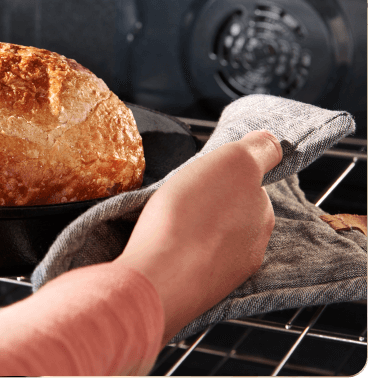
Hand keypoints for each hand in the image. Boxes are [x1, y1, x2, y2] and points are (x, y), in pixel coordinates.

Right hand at [115, 130, 281, 343]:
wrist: (160, 276)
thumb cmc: (190, 216)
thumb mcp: (232, 163)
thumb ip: (258, 150)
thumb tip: (272, 142)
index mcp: (262, 214)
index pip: (252, 185)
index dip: (228, 175)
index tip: (205, 175)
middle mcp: (253, 246)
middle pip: (235, 213)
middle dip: (214, 203)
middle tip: (184, 196)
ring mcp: (227, 272)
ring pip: (215, 240)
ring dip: (198, 230)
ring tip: (170, 224)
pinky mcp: (201, 291)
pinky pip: (195, 263)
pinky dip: (184, 254)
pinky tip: (164, 247)